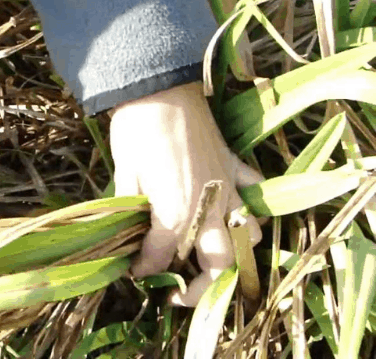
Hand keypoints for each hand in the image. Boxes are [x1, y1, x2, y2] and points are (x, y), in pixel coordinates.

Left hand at [110, 82, 263, 305]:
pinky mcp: (234, 165)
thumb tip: (129, 236)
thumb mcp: (124, 176)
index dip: (144, 270)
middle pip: (219, 264)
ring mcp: (227, 187)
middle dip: (201, 288)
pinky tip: (234, 211)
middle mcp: (209, 208)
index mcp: (175, 213)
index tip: (134, 273)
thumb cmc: (135, 130)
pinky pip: (255, 192)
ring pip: (247, 235)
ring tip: (208, 256)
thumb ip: (131, 213)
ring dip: (233, 252)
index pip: (160, 257)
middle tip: (179, 294)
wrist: (157, 86)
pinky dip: (250, 206)